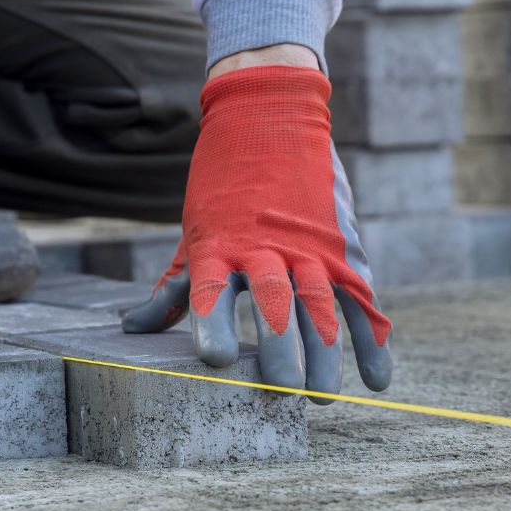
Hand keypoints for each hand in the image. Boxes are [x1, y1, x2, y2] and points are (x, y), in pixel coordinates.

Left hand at [122, 66, 391, 402]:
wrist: (269, 115)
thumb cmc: (221, 185)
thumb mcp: (194, 232)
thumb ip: (174, 287)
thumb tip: (133, 329)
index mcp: (220, 243)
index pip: (213, 290)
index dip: (212, 325)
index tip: (213, 361)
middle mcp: (266, 245)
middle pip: (275, 302)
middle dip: (280, 349)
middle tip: (282, 391)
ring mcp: (309, 245)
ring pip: (320, 302)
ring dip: (324, 352)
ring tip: (321, 395)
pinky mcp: (341, 246)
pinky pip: (361, 297)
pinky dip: (373, 339)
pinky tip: (376, 379)